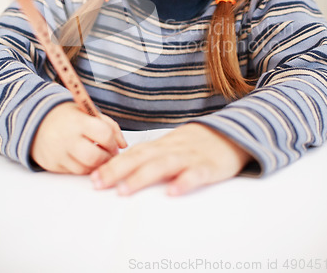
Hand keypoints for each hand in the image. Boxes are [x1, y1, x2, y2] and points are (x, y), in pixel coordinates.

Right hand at [30, 102, 126, 173]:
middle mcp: (67, 138)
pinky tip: (84, 159)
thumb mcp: (88, 112)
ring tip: (97, 156)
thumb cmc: (68, 117)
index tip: (114, 144)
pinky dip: (83, 168)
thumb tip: (123, 145)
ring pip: (85, 169)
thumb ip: (109, 125)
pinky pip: (74, 172)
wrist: (37, 121)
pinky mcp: (52, 165)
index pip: (104, 134)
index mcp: (78, 121)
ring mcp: (58, 153)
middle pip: (95, 157)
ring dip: (96, 165)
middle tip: (108, 155)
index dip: (113, 142)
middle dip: (106, 158)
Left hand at [90, 123, 252, 195]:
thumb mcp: (172, 146)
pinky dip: (184, 181)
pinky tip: (173, 191)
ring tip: (124, 191)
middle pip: (142, 157)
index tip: (93, 178)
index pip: (134, 153)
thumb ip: (152, 156)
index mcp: (162, 145)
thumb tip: (123, 169)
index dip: (113, 164)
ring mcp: (191, 156)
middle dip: (118, 170)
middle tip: (98, 183)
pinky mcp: (210, 166)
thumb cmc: (198, 143)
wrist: (233, 133)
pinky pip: (196, 174)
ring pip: (163, 164)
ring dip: (142, 177)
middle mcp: (172, 148)